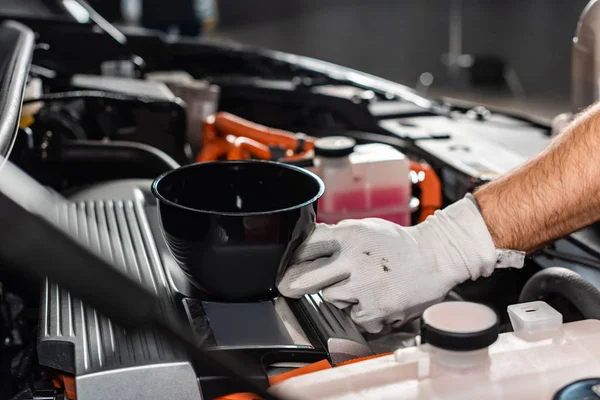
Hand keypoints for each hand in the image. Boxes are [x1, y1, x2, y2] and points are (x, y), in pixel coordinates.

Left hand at [278, 198, 505, 332]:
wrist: (436, 256)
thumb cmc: (399, 244)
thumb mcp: (366, 228)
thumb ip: (337, 236)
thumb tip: (306, 246)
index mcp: (350, 235)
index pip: (308, 245)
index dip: (293, 257)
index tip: (285, 264)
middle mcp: (354, 259)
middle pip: (306, 278)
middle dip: (295, 284)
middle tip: (288, 287)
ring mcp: (365, 286)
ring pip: (331, 299)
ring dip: (340, 296)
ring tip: (362, 286)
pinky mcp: (376, 309)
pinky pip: (353, 316)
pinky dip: (361, 312)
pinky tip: (375, 299)